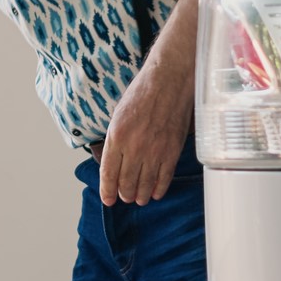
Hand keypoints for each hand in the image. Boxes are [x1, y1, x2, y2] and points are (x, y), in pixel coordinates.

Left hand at [99, 49, 193, 205]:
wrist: (169, 80)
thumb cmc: (143, 92)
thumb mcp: (118, 114)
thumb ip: (116, 139)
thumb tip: (114, 160)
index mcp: (116, 137)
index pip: (109, 173)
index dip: (107, 190)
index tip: (108, 199)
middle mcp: (134, 148)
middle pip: (126, 183)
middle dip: (124, 194)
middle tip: (124, 197)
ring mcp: (155, 151)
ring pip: (144, 184)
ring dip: (140, 195)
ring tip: (138, 199)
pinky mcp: (172, 151)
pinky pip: (164, 178)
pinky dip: (158, 188)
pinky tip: (155, 193)